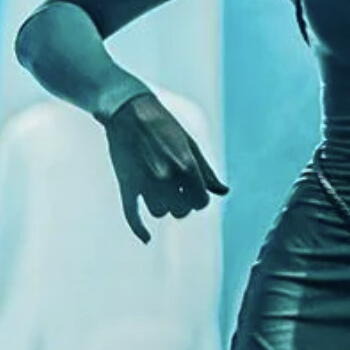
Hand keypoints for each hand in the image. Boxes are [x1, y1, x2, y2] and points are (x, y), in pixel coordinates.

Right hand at [103, 92, 228, 242]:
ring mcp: (145, 182)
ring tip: (161, 191)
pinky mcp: (126, 184)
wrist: (129, 110)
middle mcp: (167, 176)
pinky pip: (132, 215)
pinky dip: (139, 230)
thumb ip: (207, 172)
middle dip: (182, 204)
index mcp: (187, 165)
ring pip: (160, 212)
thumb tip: (223, 192)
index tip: (194, 194)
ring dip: (163, 206)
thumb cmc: (164, 126)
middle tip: (178, 192)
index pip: (201, 202)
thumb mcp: (190, 145)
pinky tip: (147, 239)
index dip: (199, 200)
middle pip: (181, 211)